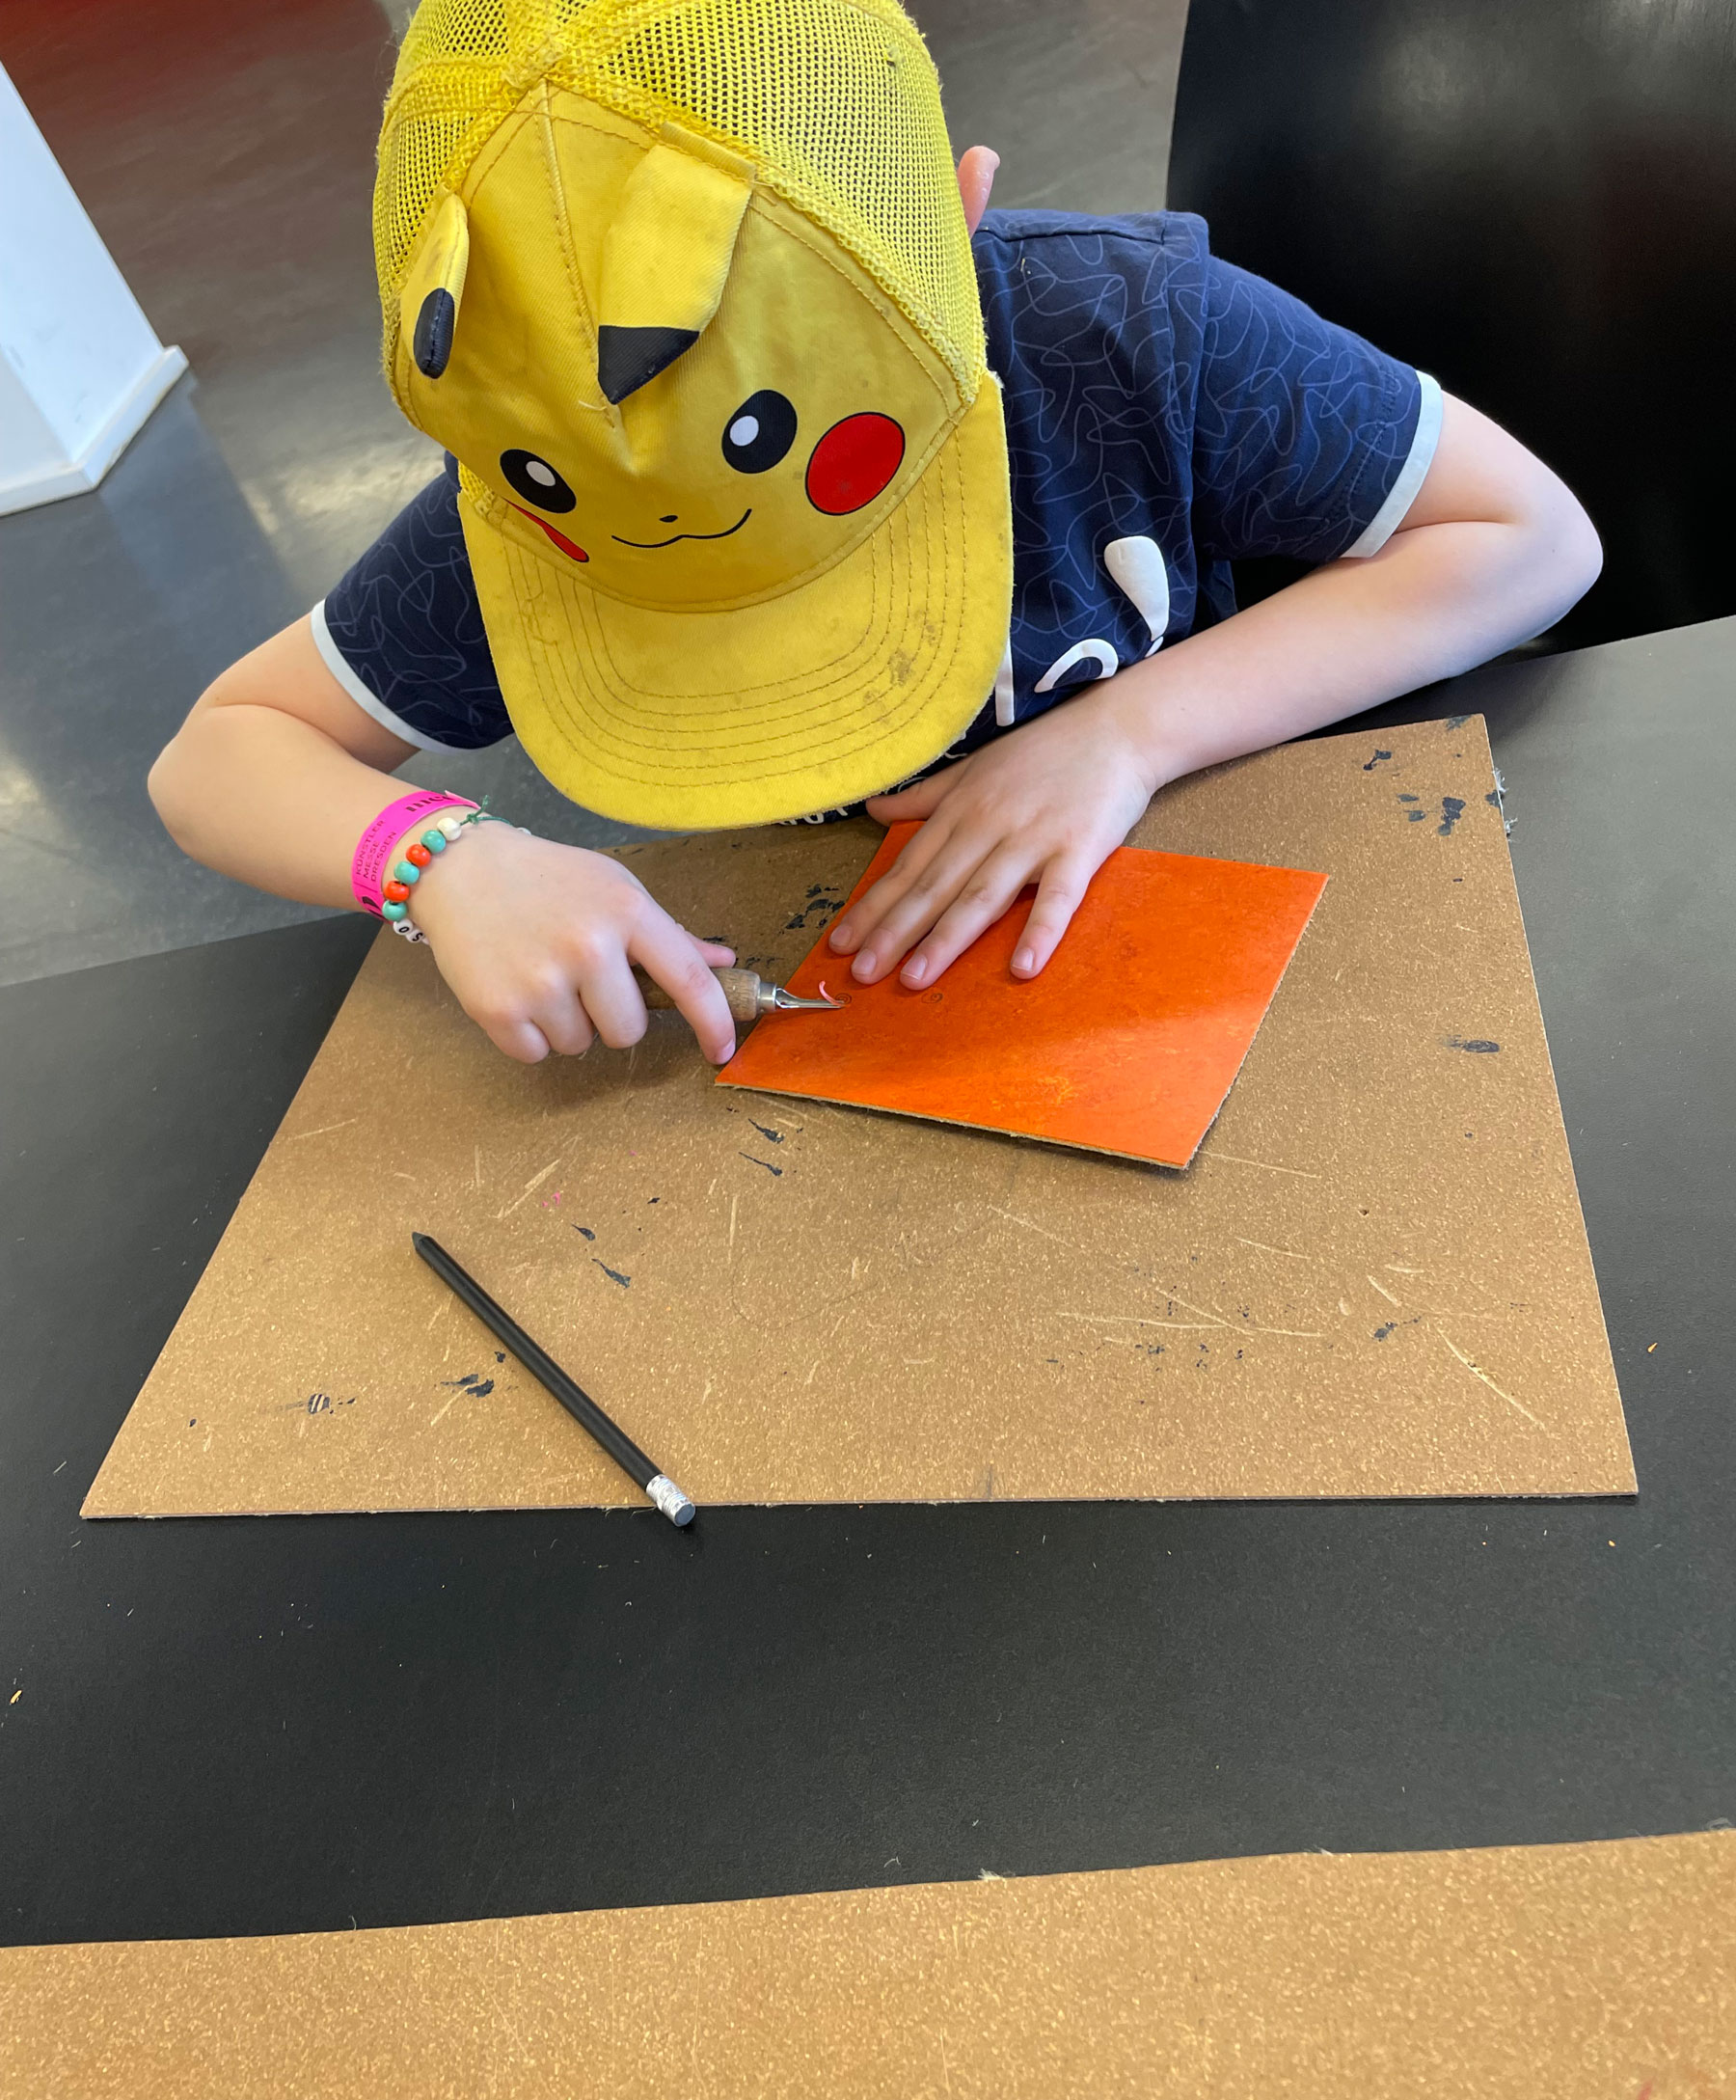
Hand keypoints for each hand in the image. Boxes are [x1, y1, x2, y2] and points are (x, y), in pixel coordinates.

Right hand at [407, 823, 737, 1064]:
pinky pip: (536, 1054)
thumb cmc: (545, 879)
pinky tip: (516, 991)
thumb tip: (721, 961)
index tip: (720, 1049)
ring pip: (580, 1045)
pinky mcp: (498, 1009)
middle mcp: (588, 948)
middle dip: (611, 1017)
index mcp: (626, 913)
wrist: (459, 869)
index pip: (688, 981)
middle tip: (583, 980)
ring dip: (567, 1023)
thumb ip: (668, 932)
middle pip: (628, 1031)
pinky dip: (529, 1035)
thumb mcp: (614, 888)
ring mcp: (541, 981)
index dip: (714, 1022)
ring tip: (542, 976)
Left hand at [828, 690, 1159, 987]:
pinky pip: (1058, 897)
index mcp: (960, 809)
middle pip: (934, 887)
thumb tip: (872, 811)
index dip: (873, 907)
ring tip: (915, 979)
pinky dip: (1040, 932)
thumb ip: (925, 798)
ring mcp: (1034, 838)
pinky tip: (1022, 968)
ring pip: (982, 895)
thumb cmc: (1044, 751)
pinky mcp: (1080, 849)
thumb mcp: (974, 768)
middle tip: (861, 973)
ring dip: (946, 939)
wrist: (1118, 726)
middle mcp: (988, 825)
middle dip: (894, 932)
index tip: (840, 944)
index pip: (908, 867)